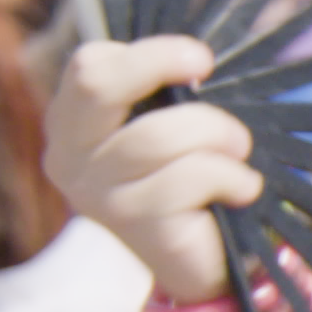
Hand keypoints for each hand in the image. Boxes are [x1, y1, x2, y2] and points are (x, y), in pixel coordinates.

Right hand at [45, 37, 255, 301]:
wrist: (204, 259)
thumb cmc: (189, 174)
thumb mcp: (168, 122)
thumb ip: (164, 89)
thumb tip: (195, 58)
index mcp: (71, 123)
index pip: (90, 65)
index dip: (150, 52)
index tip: (198, 60)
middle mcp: (68, 158)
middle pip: (97, 84)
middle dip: (161, 63)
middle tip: (206, 64)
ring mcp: (96, 196)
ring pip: (157, 134)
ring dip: (217, 133)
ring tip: (238, 150)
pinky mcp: (135, 226)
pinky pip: (191, 177)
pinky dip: (232, 176)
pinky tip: (242, 189)